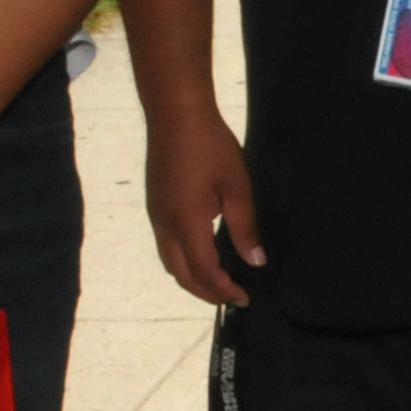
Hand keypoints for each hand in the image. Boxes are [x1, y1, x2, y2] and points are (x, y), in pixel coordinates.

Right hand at [144, 102, 261, 307]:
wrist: (175, 113)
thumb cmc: (211, 146)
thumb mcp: (236, 187)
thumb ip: (245, 228)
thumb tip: (255, 261)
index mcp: (186, 223)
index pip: (204, 272)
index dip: (223, 290)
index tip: (244, 298)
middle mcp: (165, 225)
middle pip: (182, 275)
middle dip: (206, 293)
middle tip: (232, 298)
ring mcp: (155, 215)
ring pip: (170, 262)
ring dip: (192, 279)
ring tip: (218, 283)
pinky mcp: (154, 205)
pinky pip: (166, 246)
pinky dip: (184, 261)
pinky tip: (202, 255)